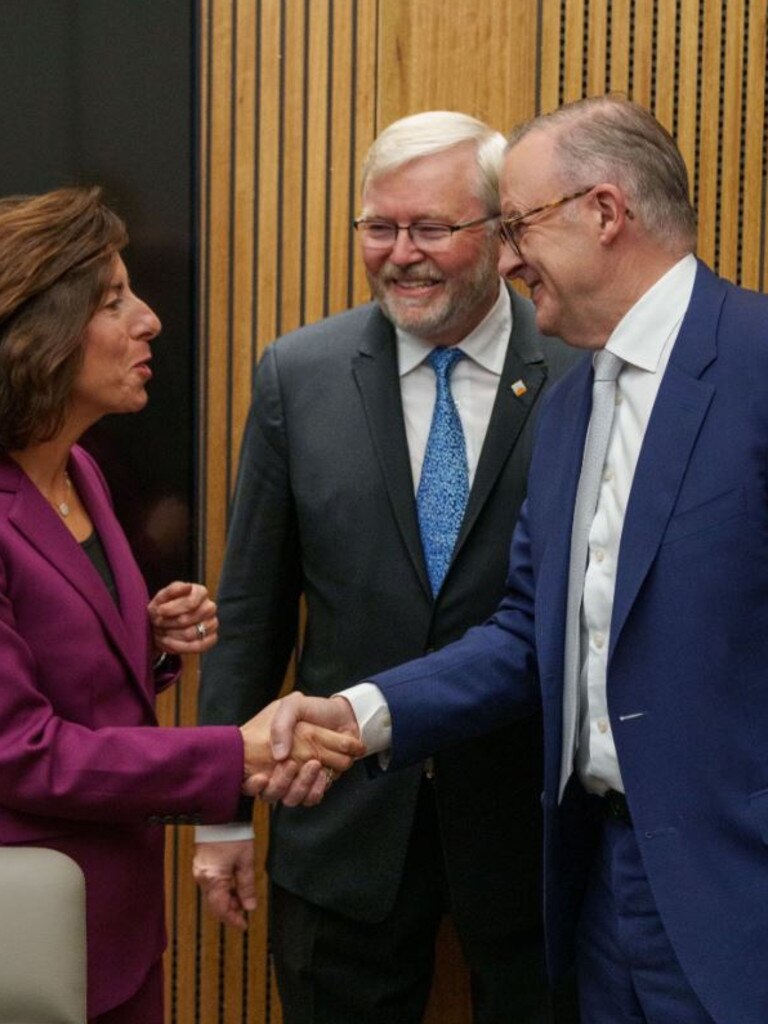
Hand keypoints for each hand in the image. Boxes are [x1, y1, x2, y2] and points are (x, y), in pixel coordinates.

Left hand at [148, 581, 217, 654]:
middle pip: (188, 619)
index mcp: (200, 592)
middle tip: (158, 623)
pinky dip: (178, 646)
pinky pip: (197, 647)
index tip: (159, 611)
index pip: (190, 602)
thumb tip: (188, 587)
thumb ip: (173, 590)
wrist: (161, 625)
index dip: (173, 609)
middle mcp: (210, 607)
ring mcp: (212, 624)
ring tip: (161, 632)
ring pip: (190, 634)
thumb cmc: (163, 608)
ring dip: (171, 635)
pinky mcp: (211, 639)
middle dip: (168, 623)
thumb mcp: (162, 597)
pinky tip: (168, 642)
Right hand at [192, 840, 254, 929]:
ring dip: (227, 900)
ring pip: (212, 895)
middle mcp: (202, 878)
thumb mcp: (246, 861)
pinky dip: (221, 890)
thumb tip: (250, 906)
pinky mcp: (200, 865)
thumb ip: (247, 885)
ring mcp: (199, 871)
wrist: (220, 813)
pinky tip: (233, 887)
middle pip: (215, 904)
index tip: (244, 925)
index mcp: (213, 879)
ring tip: (242, 898)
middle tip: (245, 912)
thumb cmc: (234, 834)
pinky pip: (210, 885)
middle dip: (230, 911)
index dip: (233, 919)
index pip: (221, 909)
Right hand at [240, 695, 363, 805]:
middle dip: (280, 783)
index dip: (250, 784)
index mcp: (266, 752)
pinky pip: (311, 799)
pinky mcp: (315, 785)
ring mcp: (297, 779)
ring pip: (291, 798)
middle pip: (270, 793)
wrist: (342, 715)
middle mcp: (278, 770)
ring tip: (314, 764)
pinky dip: (316, 789)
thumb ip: (281, 725)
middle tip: (291, 764)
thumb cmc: (313, 710)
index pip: (248, 778)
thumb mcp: (292, 706)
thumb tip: (278, 756)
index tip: (261, 777)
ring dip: (301, 785)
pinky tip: (323, 773)